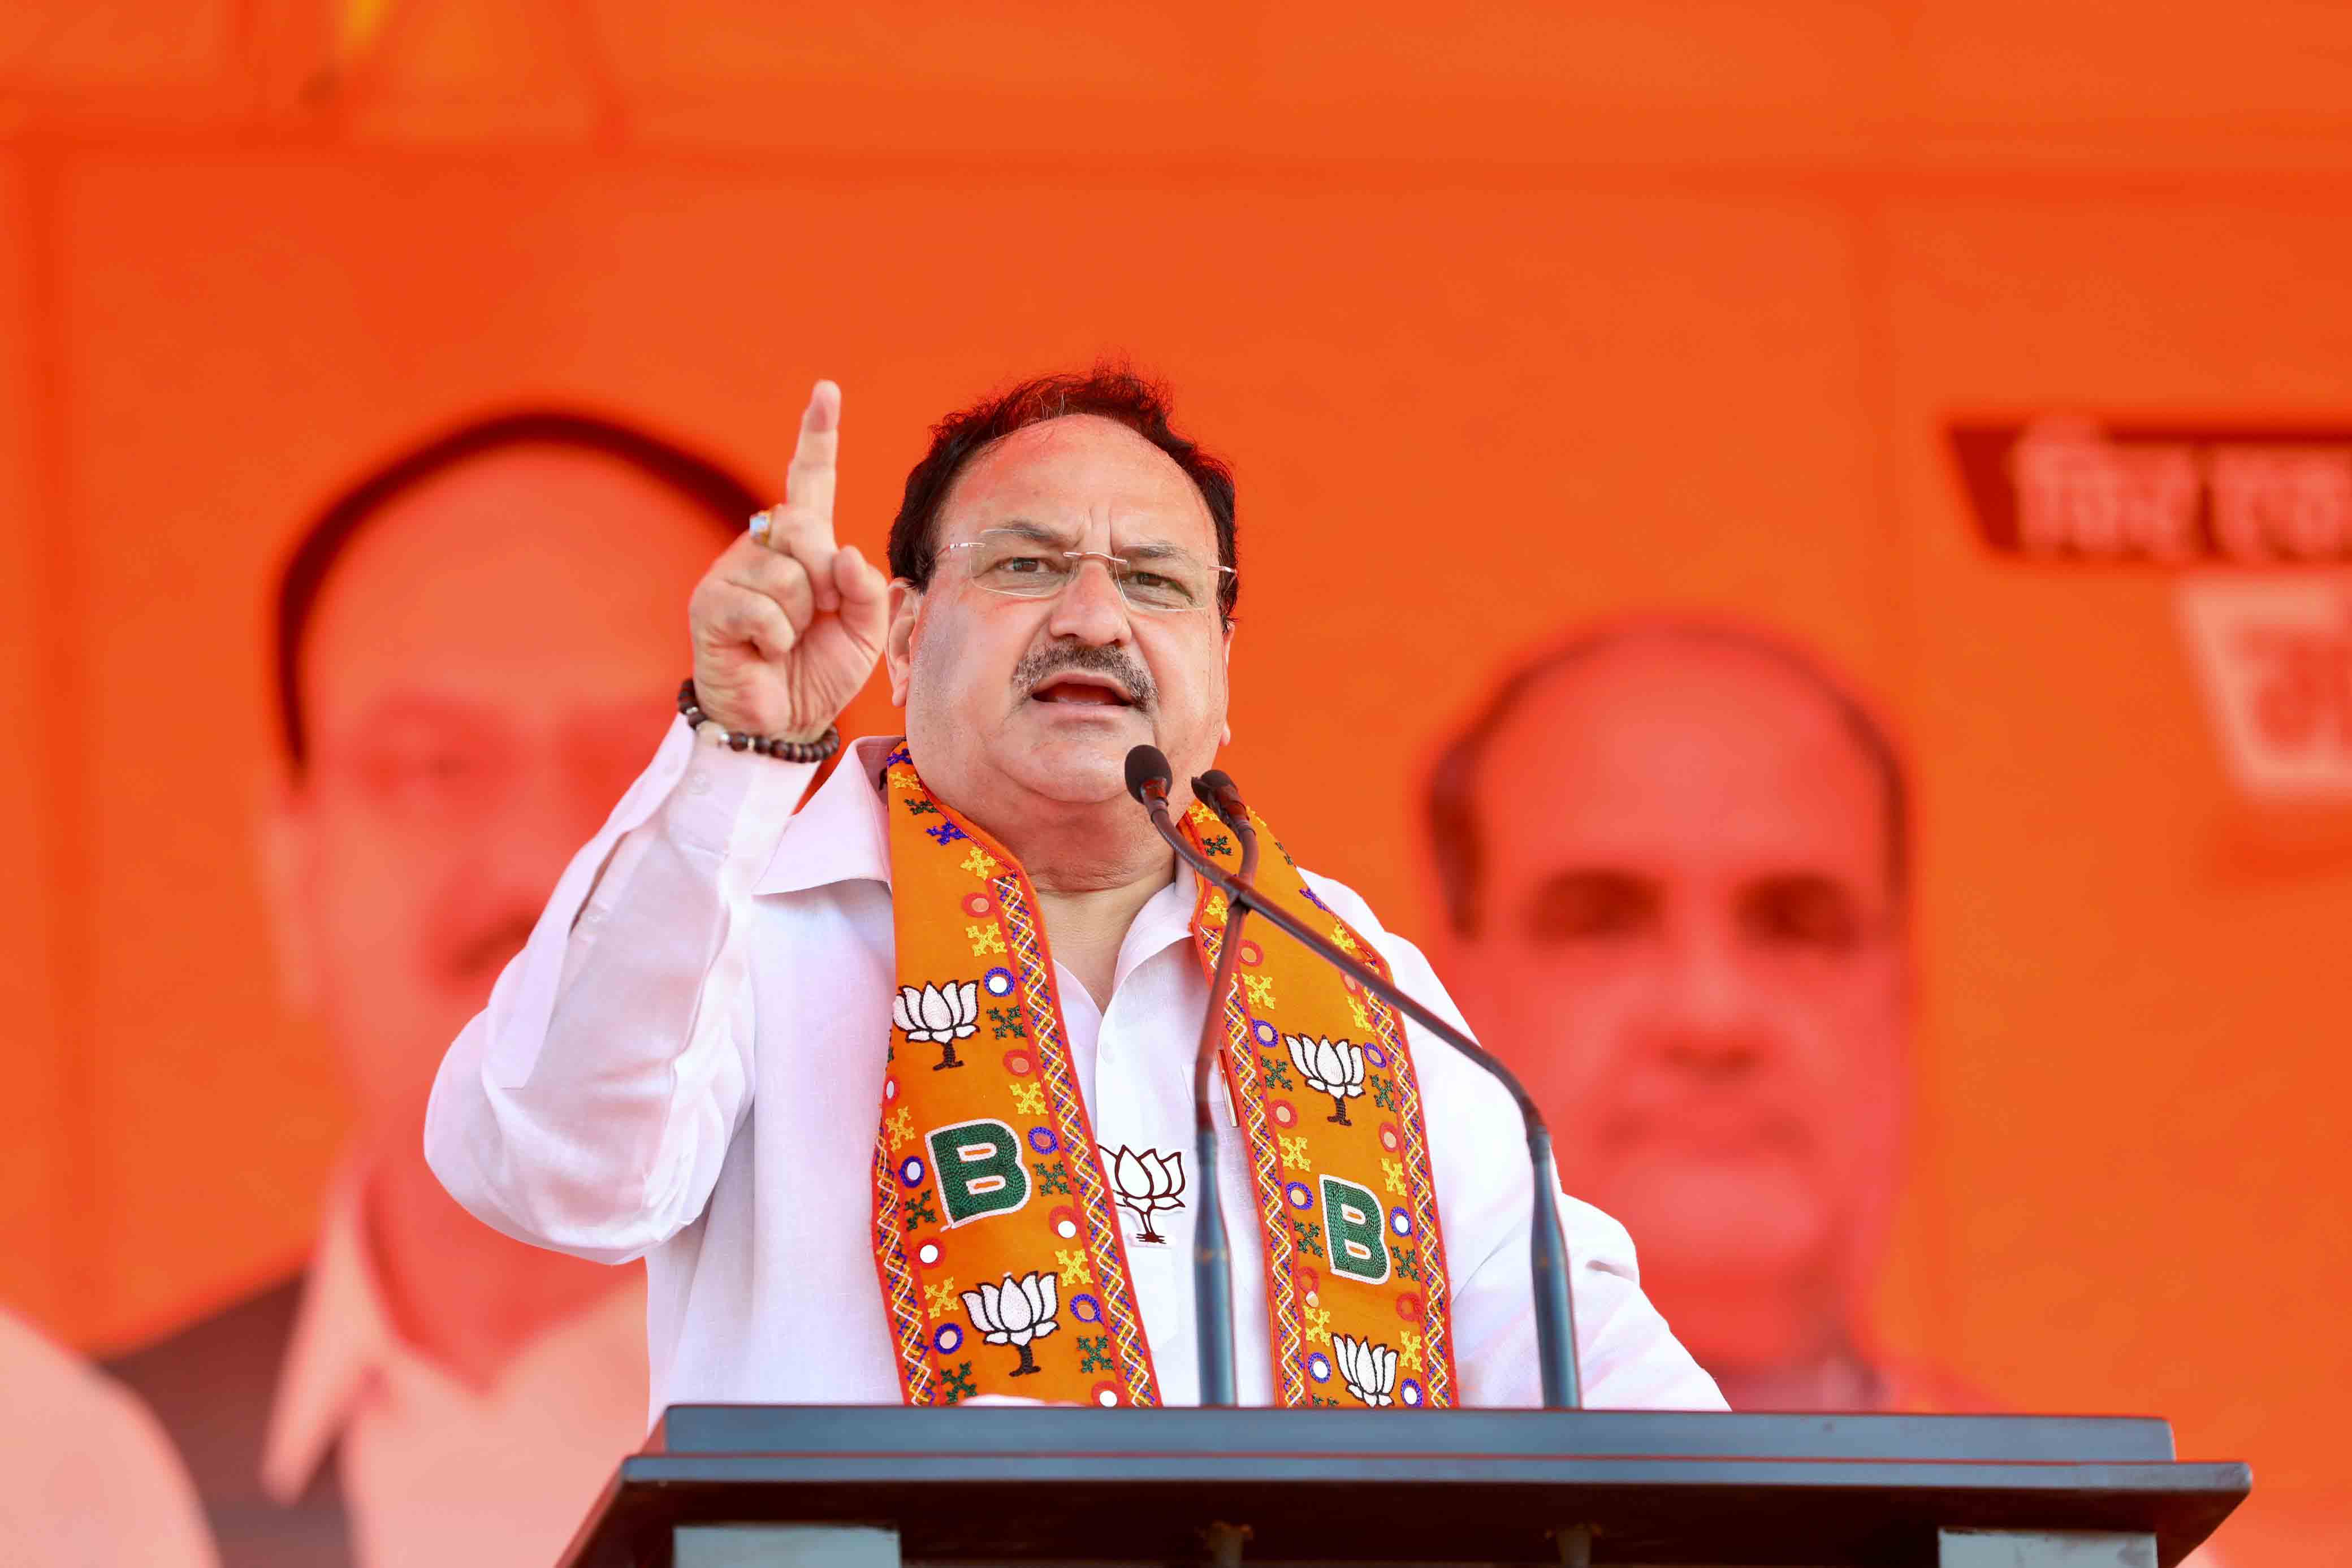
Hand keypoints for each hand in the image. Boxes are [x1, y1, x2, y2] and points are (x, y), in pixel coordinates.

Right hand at [687, 381, 889, 738]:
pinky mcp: (710, 605)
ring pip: (788, 574)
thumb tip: (843, 554)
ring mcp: (732, 573)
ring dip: (802, 618)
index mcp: (803, 547)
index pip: (809, 482)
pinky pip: (763, 609)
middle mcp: (763, 547)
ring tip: (787, 641)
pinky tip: (765, 652)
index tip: (827, 392)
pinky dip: (777, 639)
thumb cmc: (819, 670)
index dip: (817, 438)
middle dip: (825, 578)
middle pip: (804, 526)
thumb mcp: (864, 630)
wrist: (781, 722)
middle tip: (820, 617)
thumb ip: (865, 588)